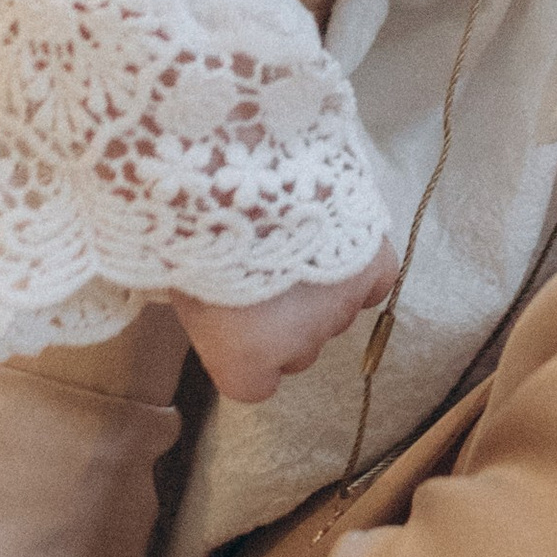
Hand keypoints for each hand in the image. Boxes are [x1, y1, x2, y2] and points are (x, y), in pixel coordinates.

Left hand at [174, 245, 401, 403]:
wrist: (243, 171)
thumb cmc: (196, 228)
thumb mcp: (182, 283)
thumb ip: (209, 313)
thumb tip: (215, 310)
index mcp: (247, 360)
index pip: (255, 386)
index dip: (246, 355)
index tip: (235, 323)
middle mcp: (302, 345)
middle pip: (300, 348)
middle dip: (286, 321)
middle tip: (263, 275)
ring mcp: (343, 305)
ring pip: (336, 313)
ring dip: (319, 289)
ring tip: (297, 241)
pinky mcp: (374, 264)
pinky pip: (374, 281)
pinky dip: (359, 268)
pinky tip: (340, 243)